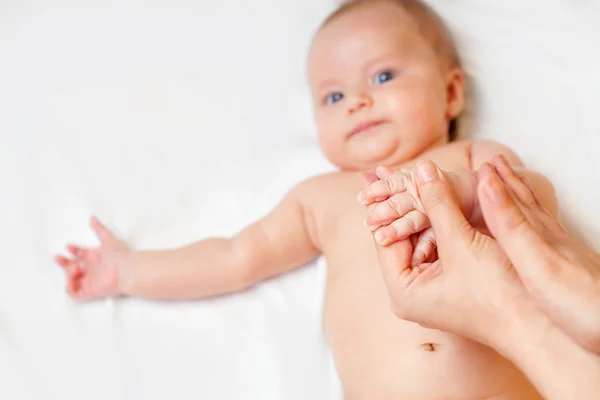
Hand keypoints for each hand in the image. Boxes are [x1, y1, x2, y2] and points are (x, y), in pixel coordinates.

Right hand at [54, 217, 129, 299]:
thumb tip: (92, 218)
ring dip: (68, 273)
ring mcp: (90, 281)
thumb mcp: (108, 238)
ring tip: (75, 268)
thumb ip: (99, 228)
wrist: (127, 270)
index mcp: (95, 257)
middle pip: (72, 267)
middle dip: (64, 262)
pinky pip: (74, 294)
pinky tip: (73, 278)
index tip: (70, 246)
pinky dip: (69, 287)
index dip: (73, 250)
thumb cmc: (120, 254)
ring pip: (72, 279)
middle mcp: (91, 269)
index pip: (80, 254)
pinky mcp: (89, 291)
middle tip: (58, 257)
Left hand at [363, 160, 527, 345]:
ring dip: (416, 210)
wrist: (535, 325)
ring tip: (397, 179)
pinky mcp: (447, 286)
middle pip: (398, 238)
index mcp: (402, 291)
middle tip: (373, 173)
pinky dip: (433, 223)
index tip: (373, 174)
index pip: (384, 237)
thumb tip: (421, 167)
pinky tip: (430, 200)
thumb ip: (438, 203)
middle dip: (395, 204)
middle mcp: (409, 294)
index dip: (383, 203)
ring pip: (417, 240)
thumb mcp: (462, 242)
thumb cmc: (497, 290)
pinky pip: (435, 247)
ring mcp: (428, 292)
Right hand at [481, 155, 599, 353]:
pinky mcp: (572, 274)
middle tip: (493, 164)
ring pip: (538, 218)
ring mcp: (565, 256)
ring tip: (514, 186)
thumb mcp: (538, 264)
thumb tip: (487, 184)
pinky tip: (541, 233)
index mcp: (539, 237)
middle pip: (526, 204)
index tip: (478, 164)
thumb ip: (511, 225)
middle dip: (507, 183)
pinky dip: (538, 226)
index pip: (510, 201)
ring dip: (522, 200)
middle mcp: (553, 241)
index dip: (493, 182)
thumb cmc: (583, 306)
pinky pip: (548, 238)